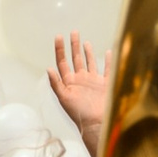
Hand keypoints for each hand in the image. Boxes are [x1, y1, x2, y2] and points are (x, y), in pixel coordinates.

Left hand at [45, 33, 109, 147]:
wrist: (97, 124)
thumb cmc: (80, 114)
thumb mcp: (64, 98)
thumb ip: (56, 84)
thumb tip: (48, 68)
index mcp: (70, 82)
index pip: (62, 62)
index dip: (60, 49)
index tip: (59, 36)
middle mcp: (81, 80)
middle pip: (76, 59)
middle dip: (74, 46)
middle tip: (73, 32)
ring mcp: (93, 82)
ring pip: (90, 63)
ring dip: (87, 52)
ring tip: (85, 42)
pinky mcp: (106, 84)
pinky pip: (107, 69)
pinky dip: (109, 60)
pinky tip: (109, 52)